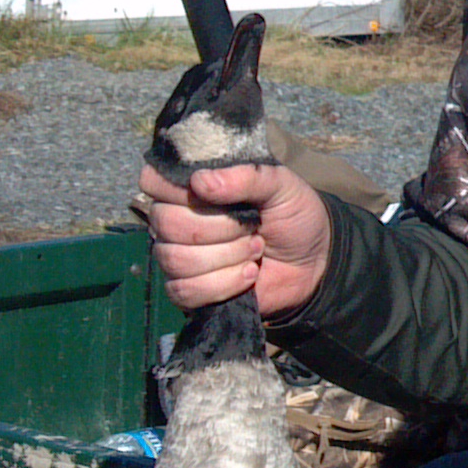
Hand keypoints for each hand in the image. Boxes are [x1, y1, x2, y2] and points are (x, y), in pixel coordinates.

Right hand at [137, 161, 332, 317]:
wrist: (314, 261)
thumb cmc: (292, 215)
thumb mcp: (281, 185)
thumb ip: (246, 176)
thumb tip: (201, 182)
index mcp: (191, 187)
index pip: (153, 181)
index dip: (176, 188)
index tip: (212, 194)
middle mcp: (176, 220)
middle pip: (166, 222)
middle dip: (218, 227)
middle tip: (252, 227)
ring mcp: (178, 257)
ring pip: (175, 258)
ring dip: (226, 256)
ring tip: (256, 249)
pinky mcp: (188, 291)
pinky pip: (184, 290)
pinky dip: (223, 284)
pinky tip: (248, 275)